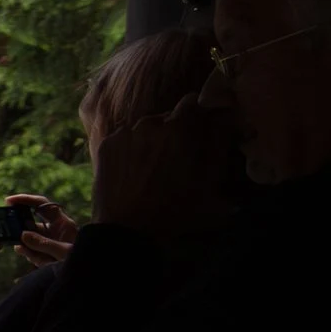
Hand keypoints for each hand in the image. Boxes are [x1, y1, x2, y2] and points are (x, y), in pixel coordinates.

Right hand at [7, 193, 77, 264]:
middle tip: (8, 231)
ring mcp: (48, 241)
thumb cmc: (81, 260)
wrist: (88, 277)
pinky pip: (30, 251)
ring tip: (33, 255)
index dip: (26, 200)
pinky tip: (35, 259)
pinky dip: (29, 255)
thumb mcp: (64, 253)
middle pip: (30, 222)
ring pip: (28, 239)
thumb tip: (22, 235)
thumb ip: (43, 244)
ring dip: (26, 246)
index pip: (41, 205)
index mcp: (62, 223)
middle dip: (19, 227)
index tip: (9, 201)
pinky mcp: (44, 253)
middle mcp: (53, 230)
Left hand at [92, 96, 238, 237]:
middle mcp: (149, 123)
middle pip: (169, 116)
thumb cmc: (174, 208)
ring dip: (153, 139)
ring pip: (145, 127)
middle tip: (179, 156)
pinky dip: (132, 147)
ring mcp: (124, 133)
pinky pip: (126, 138)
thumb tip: (224, 115)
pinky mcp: (105, 144)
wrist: (126, 229)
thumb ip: (219, 142)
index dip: (200, 114)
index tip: (202, 128)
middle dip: (177, 130)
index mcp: (177, 128)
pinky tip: (135, 170)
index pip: (193, 102)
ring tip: (154, 166)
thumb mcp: (209, 180)